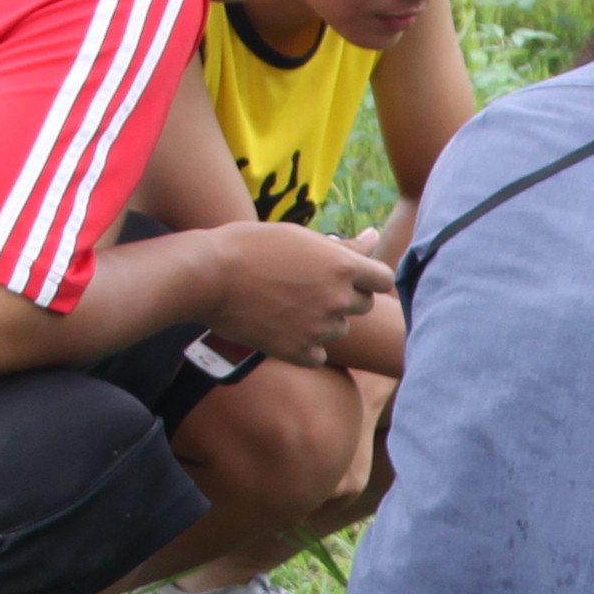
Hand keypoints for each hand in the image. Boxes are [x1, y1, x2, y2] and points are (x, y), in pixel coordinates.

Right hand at [202, 223, 392, 358]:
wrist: (209, 276)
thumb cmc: (251, 247)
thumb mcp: (300, 237)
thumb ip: (342, 246)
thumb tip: (372, 238)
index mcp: (343, 265)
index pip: (383, 279)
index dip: (368, 278)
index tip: (350, 278)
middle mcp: (338, 298)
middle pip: (363, 306)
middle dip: (344, 298)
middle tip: (309, 289)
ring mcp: (320, 328)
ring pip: (339, 330)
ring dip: (323, 323)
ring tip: (289, 306)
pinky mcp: (298, 352)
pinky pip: (318, 355)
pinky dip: (305, 347)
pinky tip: (283, 330)